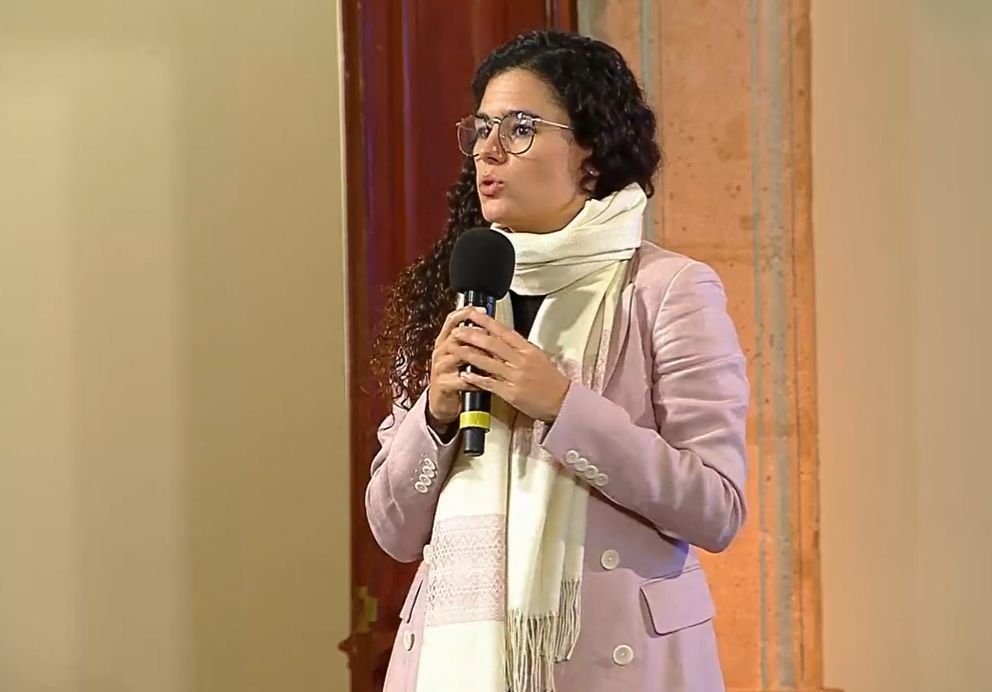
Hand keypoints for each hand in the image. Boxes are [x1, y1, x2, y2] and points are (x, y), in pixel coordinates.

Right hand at [427, 306, 485, 427]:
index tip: (481, 309)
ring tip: (493, 357)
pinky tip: (487, 379)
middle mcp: (440, 351)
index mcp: (445, 341)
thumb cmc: (455, 376)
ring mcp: (440, 367)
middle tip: (492, 335)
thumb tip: (493, 328)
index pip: (451, 320)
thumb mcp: (461, 355)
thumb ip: (472, 342)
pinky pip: (462, 379)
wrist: (442, 401)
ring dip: (478, 355)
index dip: (466, 313)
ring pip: (459, 355)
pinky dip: (476, 379)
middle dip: (476, 334)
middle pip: (456, 335)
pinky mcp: (443, 384)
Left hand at [453, 311, 570, 422]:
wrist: (563, 401)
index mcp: (528, 350)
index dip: (487, 321)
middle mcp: (521, 361)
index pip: (504, 331)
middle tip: (458, 331)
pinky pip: (490, 384)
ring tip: (455, 348)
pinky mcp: (511, 393)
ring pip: (488, 362)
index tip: (473, 314)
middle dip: (472, 335)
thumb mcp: (539, 357)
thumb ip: (520, 348)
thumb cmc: (551, 381)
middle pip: (492, 344)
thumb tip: (504, 337)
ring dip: (469, 354)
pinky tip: (465, 373)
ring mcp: (515, 377)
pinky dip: (476, 378)